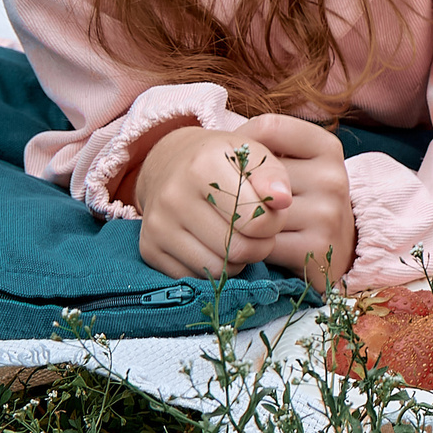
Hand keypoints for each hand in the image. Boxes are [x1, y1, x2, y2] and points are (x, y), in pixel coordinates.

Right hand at [134, 124, 290, 280]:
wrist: (170, 165)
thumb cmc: (222, 161)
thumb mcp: (252, 155)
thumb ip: (273, 175)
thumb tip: (284, 200)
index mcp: (204, 165)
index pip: (256, 217)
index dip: (275, 222)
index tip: (274, 214)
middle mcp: (174, 195)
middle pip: (237, 247)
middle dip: (260, 245)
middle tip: (262, 234)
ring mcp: (157, 225)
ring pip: (216, 268)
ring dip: (238, 261)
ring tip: (242, 239)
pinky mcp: (148, 249)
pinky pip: (193, 277)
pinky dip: (212, 269)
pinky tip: (217, 248)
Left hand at [239, 115, 356, 290]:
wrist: (337, 246)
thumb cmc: (302, 197)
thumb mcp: (296, 163)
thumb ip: (264, 149)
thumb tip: (224, 147)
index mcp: (327, 147)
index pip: (269, 127)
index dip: (242, 142)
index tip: (237, 160)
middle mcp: (331, 177)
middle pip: (258, 173)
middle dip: (238, 186)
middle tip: (234, 195)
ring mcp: (327, 214)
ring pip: (256, 211)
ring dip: (238, 220)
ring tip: (241, 220)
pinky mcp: (316, 248)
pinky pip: (260, 244)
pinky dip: (247, 245)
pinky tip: (251, 243)